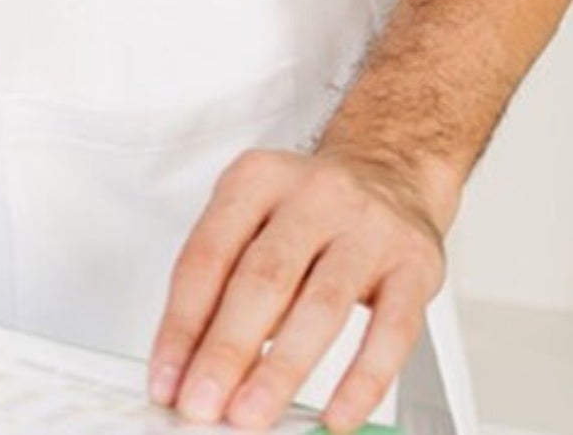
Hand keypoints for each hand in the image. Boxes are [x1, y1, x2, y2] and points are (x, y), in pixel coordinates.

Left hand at [149, 147, 447, 431]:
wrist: (389, 172)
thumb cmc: (309, 209)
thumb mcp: (255, 220)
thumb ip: (226, 283)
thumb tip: (197, 364)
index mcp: (257, 179)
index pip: (207, 256)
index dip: (182, 323)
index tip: (167, 377)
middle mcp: (313, 196)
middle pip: (262, 279)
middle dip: (226, 351)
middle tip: (203, 403)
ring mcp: (367, 228)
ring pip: (321, 307)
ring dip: (281, 370)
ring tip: (253, 414)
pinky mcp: (414, 265)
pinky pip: (391, 332)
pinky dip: (362, 381)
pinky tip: (337, 416)